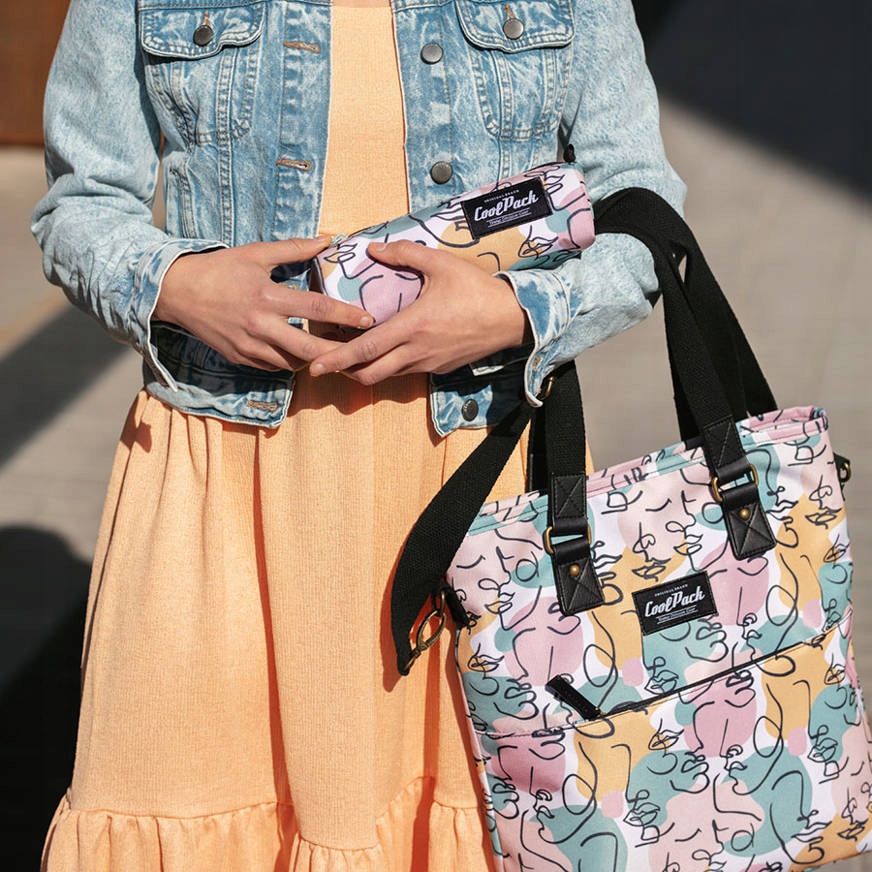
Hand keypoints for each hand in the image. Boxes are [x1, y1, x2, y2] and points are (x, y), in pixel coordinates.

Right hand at [155, 237, 373, 370]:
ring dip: (315, 360)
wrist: (175, 292)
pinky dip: (291, 363)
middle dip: (337, 353)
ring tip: (333, 352)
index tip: (368, 319)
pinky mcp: (241, 359)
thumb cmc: (219, 269)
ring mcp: (249, 347)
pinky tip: (303, 355)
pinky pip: (274, 368)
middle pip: (309, 349)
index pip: (317, 309)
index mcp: (268, 297)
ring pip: (293, 364)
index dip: (345, 315)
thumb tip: (327, 239)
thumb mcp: (256, 253)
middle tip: (359, 352)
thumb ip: (294, 249)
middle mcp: (260, 326)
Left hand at [307, 241, 530, 383]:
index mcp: (412, 326)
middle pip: (369, 373)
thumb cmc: (477, 289)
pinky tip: (386, 350)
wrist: (512, 319)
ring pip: (387, 376)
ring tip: (351, 354)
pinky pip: (407, 372)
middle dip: (343, 371)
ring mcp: (428, 364)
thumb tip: (373, 248)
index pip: (365, 349)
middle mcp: (416, 352)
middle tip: (326, 361)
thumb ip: (405, 253)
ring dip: (366, 369)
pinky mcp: (439, 369)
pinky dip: (389, 366)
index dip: (336, 359)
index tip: (314, 365)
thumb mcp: (441, 263)